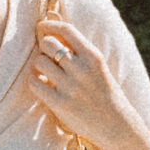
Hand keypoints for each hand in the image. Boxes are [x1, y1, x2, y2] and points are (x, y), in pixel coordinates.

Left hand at [29, 17, 139, 149]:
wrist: (115, 124)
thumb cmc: (104, 93)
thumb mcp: (98, 67)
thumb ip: (80, 52)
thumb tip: (52, 35)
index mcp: (93, 56)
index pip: (66, 30)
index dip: (50, 25)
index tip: (41, 27)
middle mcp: (81, 69)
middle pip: (48, 44)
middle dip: (44, 47)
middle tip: (47, 56)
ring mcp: (70, 87)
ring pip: (39, 62)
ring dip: (39, 65)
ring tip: (45, 73)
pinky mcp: (60, 104)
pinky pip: (35, 83)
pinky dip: (34, 81)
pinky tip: (41, 85)